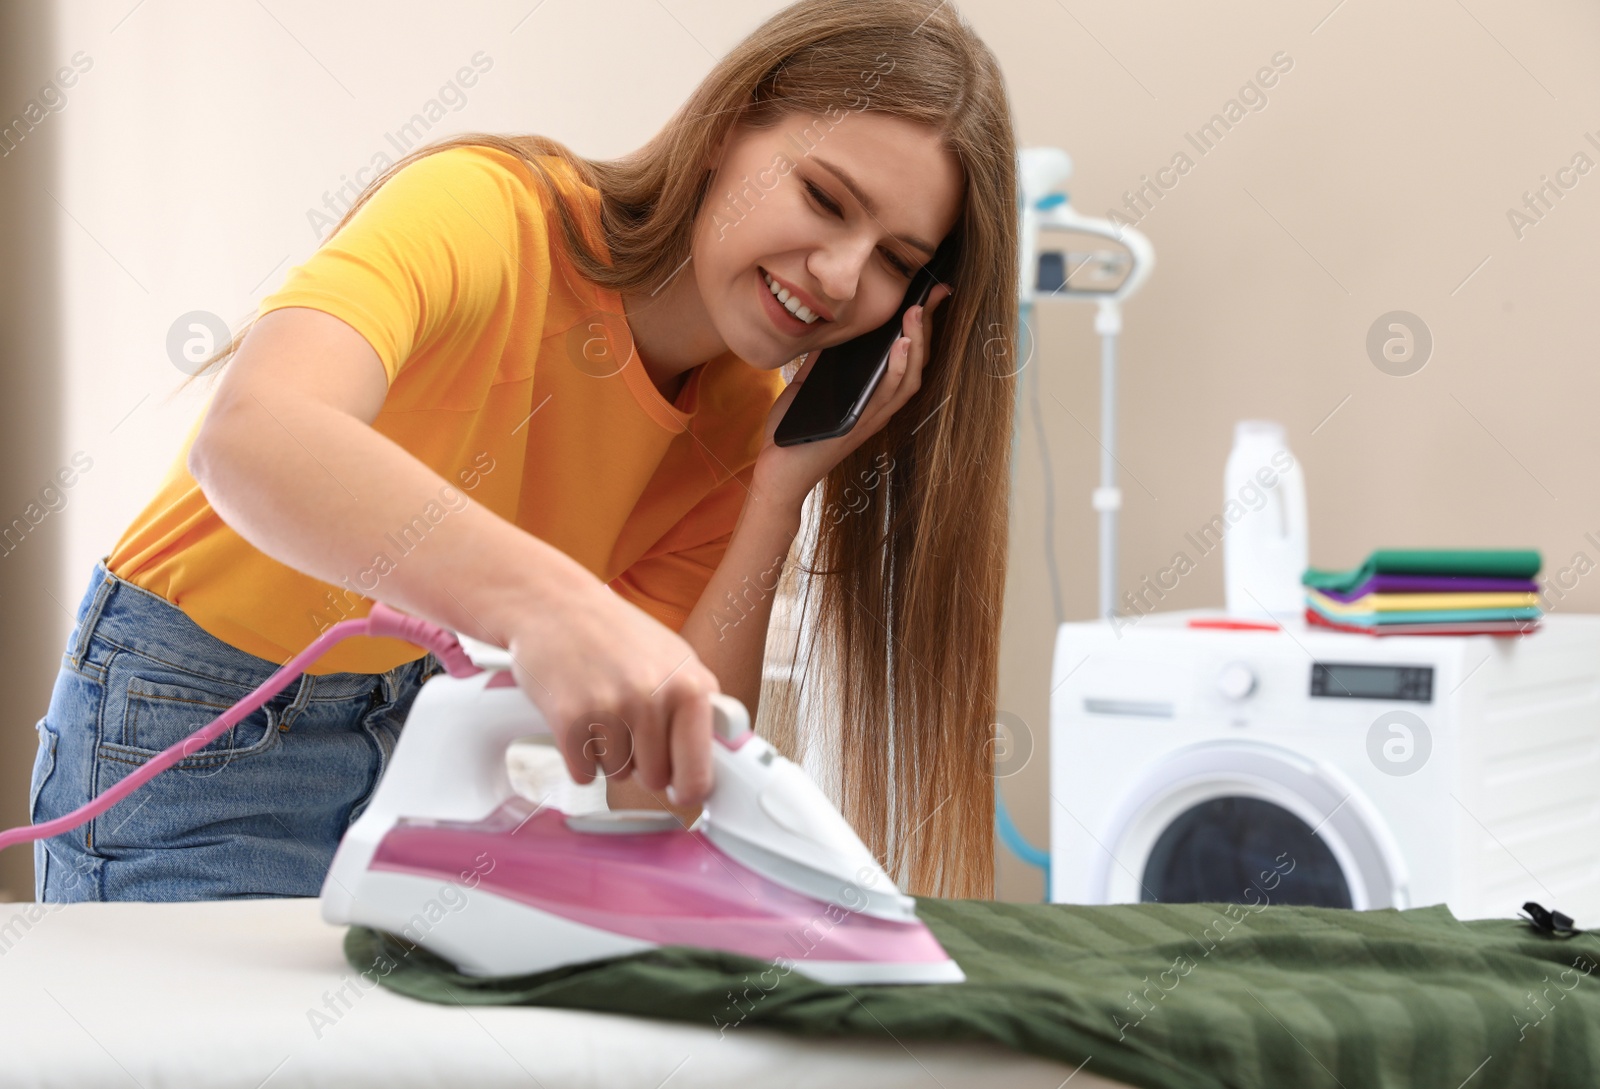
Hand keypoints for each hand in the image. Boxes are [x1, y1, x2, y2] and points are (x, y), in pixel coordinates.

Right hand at [492, 575, 720, 808]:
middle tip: (630, 726)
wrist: (556, 604)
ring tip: (603, 710)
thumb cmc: (616, 633)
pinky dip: (579, 757)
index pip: (700, 770)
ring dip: (609, 755)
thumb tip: (720, 758)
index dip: (690, 788)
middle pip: (655, 779)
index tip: (684, 793)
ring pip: (618, 775)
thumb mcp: (676, 658)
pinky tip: (579, 718)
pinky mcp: (570, 720)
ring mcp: (611, 709)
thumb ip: (699, 706)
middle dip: (643, 763)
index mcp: (690, 686)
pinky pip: (583, 773)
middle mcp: (654, 698)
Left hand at [752, 285, 951, 505]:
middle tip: (936, 293)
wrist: (778, 472)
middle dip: (928, 327)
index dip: (921, 326)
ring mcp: (873, 418)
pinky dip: (898, 369)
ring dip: (917, 343)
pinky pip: (887, 395)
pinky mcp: (861, 426)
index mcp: (871, 396)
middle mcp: (879, 407)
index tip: (931, 294)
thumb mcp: (808, 386)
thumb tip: (829, 327)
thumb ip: (821, 361)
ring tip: (919, 312)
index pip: (905, 356)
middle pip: (917, 363)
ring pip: (909, 378)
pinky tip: (901, 345)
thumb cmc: (794, 433)